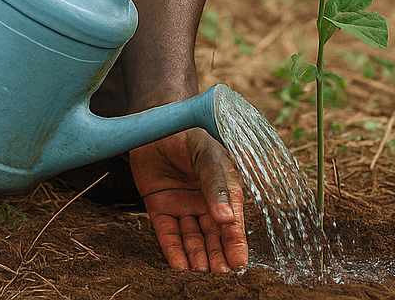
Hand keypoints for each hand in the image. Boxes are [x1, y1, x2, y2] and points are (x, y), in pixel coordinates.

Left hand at [128, 129, 247, 272]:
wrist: (155, 120)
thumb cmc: (189, 133)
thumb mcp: (206, 155)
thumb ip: (216, 184)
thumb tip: (227, 218)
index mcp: (222, 188)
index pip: (231, 221)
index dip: (235, 243)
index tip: (239, 265)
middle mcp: (204, 201)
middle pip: (212, 235)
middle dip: (217, 254)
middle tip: (219, 273)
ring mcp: (181, 204)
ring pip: (191, 237)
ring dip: (196, 255)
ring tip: (200, 271)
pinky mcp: (159, 206)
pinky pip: (167, 232)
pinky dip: (172, 249)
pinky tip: (178, 264)